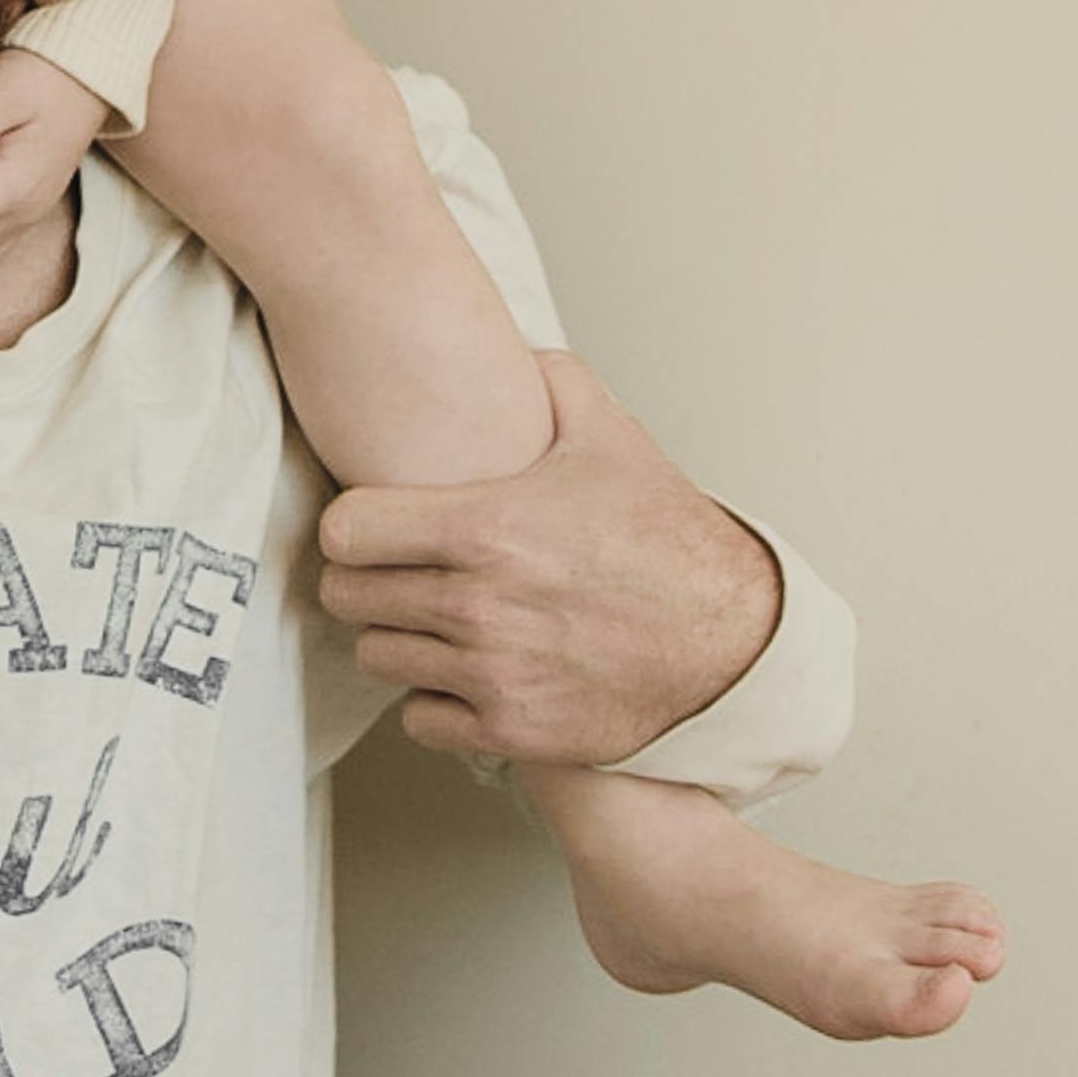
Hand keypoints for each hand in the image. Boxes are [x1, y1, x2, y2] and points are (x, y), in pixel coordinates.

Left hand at [314, 354, 783, 764]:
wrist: (733, 646)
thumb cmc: (668, 540)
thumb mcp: (611, 439)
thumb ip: (550, 379)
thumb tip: (508, 345)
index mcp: (486, 528)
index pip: (344, 532)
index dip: (351, 523)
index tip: (371, 522)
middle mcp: (479, 605)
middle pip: (347, 595)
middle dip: (363, 576)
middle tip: (392, 567)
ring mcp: (492, 674)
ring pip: (376, 655)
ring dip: (395, 633)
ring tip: (427, 613)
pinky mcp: (512, 731)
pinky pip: (419, 717)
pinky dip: (431, 695)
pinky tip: (459, 667)